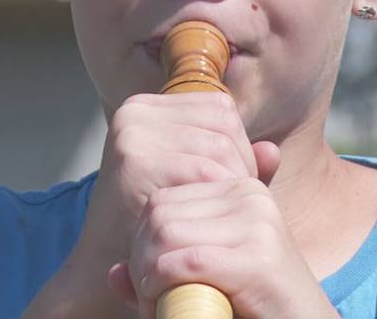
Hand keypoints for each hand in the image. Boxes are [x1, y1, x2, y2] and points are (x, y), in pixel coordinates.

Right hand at [25, 92, 276, 317]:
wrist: (104, 268)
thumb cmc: (158, 227)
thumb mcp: (196, 186)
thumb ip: (235, 165)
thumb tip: (272, 152)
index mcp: (144, 107)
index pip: (220, 108)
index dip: (239, 146)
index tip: (233, 185)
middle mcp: (133, 113)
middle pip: (223, 122)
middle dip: (240, 163)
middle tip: (231, 205)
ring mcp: (131, 134)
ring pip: (220, 145)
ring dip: (233, 182)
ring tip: (222, 215)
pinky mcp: (135, 161)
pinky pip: (206, 170)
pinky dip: (220, 197)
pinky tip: (213, 224)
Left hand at [107, 177, 339, 318]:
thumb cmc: (251, 306)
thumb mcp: (203, 279)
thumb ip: (163, 270)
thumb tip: (111, 273)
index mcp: (238, 188)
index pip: (161, 200)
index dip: (141, 244)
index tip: (148, 282)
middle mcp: (249, 196)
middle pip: (158, 214)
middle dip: (141, 261)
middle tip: (148, 299)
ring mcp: (257, 224)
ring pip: (164, 237)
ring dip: (148, 279)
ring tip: (158, 305)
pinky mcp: (258, 258)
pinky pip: (184, 262)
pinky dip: (161, 289)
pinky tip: (166, 307)